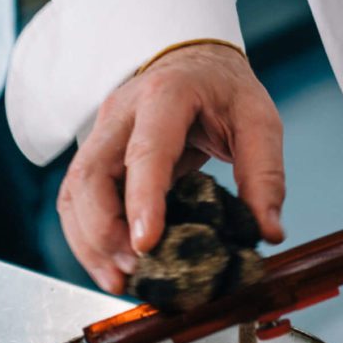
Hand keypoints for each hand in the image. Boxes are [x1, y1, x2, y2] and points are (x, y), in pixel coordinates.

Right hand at [57, 44, 284, 293]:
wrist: (194, 62)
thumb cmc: (224, 90)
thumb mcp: (259, 121)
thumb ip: (265, 175)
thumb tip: (269, 233)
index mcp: (166, 95)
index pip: (146, 150)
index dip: (142, 199)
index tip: (146, 245)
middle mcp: (121, 112)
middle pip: (90, 175)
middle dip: (104, 232)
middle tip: (136, 271)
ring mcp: (101, 132)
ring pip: (73, 192)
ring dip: (90, 243)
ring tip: (122, 280)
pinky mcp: (94, 155)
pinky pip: (75, 201)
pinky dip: (87, 238)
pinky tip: (112, 266)